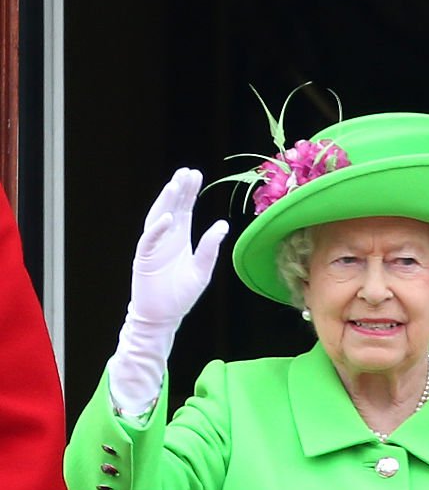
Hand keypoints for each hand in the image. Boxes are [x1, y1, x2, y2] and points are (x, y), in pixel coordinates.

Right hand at [130, 168, 227, 324]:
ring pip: (158, 218)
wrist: (162, 317)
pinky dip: (157, 229)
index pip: (185, 209)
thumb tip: (223, 225)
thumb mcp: (202, 270)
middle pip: (172, 208)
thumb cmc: (181, 294)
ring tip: (174, 185)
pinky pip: (149, 240)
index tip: (196, 174)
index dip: (190, 192)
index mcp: (181, 238)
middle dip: (179, 190)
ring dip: (166, 202)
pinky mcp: (144, 259)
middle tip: (187, 172)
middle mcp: (167, 238)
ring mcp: (154, 246)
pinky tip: (168, 218)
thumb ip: (210, 248)